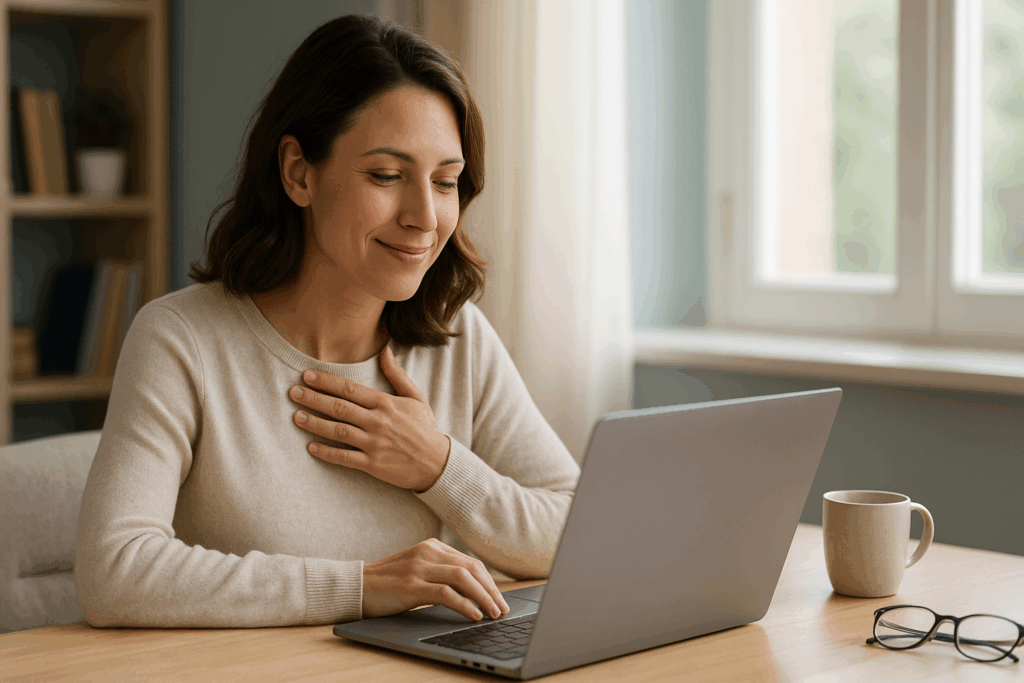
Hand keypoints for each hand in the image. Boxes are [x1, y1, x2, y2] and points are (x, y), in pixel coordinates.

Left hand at [289, 345, 450, 491]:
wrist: (438, 463)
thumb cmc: (425, 428)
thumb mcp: (416, 397)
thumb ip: (397, 374)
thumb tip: (385, 349)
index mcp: (386, 404)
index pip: (350, 389)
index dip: (327, 382)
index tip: (307, 375)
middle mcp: (378, 422)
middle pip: (339, 407)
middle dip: (314, 399)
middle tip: (293, 392)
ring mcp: (374, 443)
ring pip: (338, 431)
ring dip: (315, 424)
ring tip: (297, 417)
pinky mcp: (373, 464)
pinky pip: (345, 457)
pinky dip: (327, 453)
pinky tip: (311, 447)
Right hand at [363, 538, 510, 620]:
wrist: (355, 586)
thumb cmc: (388, 584)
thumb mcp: (417, 572)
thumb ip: (440, 575)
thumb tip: (473, 594)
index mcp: (432, 547)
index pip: (471, 562)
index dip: (489, 582)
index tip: (499, 599)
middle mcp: (428, 552)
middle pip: (472, 568)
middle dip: (491, 590)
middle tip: (502, 609)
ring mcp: (419, 567)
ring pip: (463, 578)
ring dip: (483, 597)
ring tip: (493, 613)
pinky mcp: (411, 585)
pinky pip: (446, 593)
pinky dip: (464, 604)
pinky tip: (474, 615)